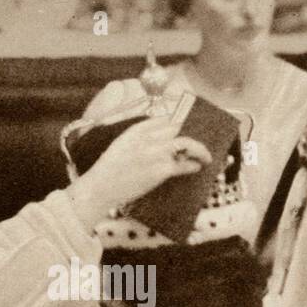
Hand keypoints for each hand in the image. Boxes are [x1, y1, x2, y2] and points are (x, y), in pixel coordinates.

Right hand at [67, 117, 212, 226]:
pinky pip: (184, 164)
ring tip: (205, 157)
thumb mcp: (120, 144)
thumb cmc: (108, 170)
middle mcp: (148, 137)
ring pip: (187, 143)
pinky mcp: (161, 170)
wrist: (101, 187)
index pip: (163, 119)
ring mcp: (156, 153)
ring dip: (200, 150)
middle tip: (196, 144)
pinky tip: (197, 167)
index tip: (182, 129)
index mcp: (136, 129)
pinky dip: (194, 165)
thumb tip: (158, 140)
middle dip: (189, 136)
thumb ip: (138, 138)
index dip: (176, 123)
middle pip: (177, 129)